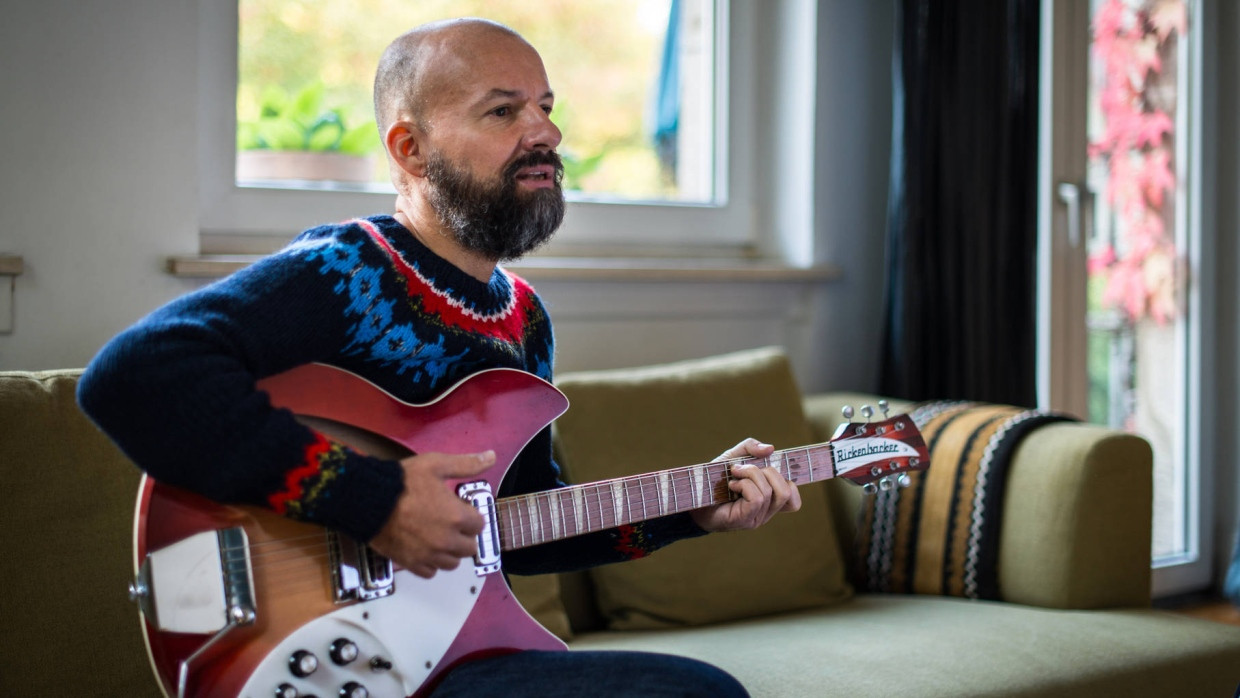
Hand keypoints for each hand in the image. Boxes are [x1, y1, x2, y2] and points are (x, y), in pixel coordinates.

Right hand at [368, 450, 494, 577]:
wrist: (367, 500)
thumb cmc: (402, 481)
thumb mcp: (436, 465)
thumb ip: (467, 464)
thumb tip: (491, 457)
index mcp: (457, 517)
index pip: (479, 525)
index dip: (470, 515)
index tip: (460, 509)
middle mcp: (447, 541)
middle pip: (469, 547)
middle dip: (463, 535)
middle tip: (449, 523)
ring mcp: (429, 555)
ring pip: (452, 563)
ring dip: (449, 551)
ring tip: (438, 536)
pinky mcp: (412, 564)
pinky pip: (431, 572)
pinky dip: (431, 563)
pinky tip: (425, 549)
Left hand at [690, 438, 800, 532]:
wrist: (692, 496)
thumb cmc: (713, 480)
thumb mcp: (733, 457)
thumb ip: (751, 448)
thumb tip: (771, 448)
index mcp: (768, 500)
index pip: (794, 501)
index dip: (791, 483)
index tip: (769, 469)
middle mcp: (766, 512)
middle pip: (787, 491)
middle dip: (767, 472)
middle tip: (745, 469)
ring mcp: (756, 518)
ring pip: (770, 492)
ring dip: (751, 475)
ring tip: (734, 475)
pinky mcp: (745, 519)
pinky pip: (757, 497)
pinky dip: (745, 484)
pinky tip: (731, 485)